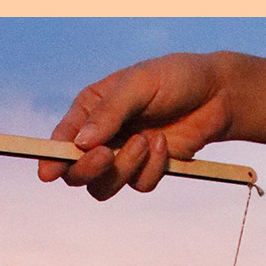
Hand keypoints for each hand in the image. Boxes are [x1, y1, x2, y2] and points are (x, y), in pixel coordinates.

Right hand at [38, 53, 231, 200]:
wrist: (217, 95)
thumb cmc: (176, 78)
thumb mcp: (139, 84)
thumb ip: (109, 113)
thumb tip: (80, 143)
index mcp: (90, 110)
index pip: (61, 140)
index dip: (51, 159)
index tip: (48, 173)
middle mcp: (101, 137)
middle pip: (77, 173)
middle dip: (89, 169)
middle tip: (107, 155)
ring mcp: (122, 158)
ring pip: (104, 187)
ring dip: (125, 168)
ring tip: (148, 140)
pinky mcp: (145, 172)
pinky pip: (138, 185)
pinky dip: (152, 169)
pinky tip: (164, 145)